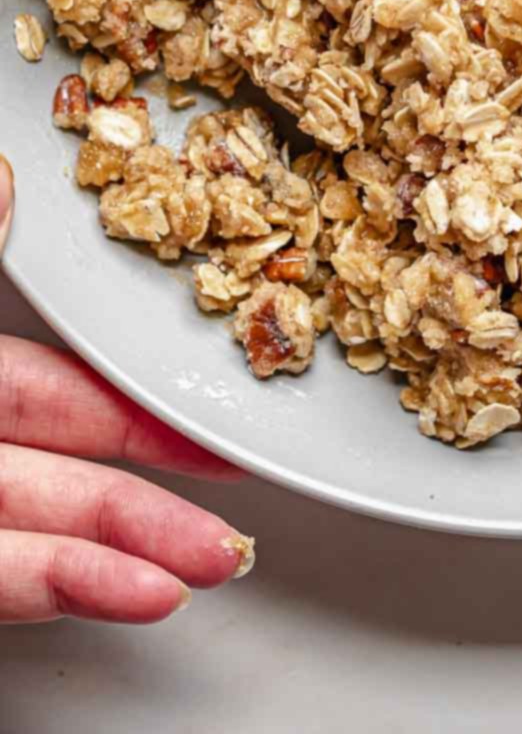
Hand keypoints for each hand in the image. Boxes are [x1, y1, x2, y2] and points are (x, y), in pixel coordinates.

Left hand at [0, 155, 255, 622]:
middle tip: (248, 481)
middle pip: (75, 461)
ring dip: (145, 547)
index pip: (53, 385)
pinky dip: (86, 585)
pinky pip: (13, 577)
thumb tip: (7, 182)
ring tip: (216, 559)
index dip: (135, 397)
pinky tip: (145, 589)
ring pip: (59, 530)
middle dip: (168, 478)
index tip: (211, 405)